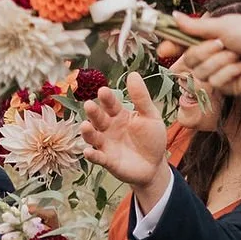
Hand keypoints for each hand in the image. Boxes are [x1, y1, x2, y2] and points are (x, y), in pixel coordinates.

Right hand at [80, 74, 171, 193]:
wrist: (155, 165)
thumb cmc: (151, 138)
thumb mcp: (150, 116)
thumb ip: (141, 98)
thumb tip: (133, 74)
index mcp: (119, 115)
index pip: (111, 104)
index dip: (107, 98)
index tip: (103, 90)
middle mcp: (108, 128)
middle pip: (98, 118)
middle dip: (93, 112)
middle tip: (89, 105)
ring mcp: (106, 144)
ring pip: (93, 136)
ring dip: (88, 132)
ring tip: (85, 126)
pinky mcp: (108, 161)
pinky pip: (98, 157)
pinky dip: (92, 155)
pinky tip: (88, 151)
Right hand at [164, 15, 240, 99]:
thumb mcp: (224, 26)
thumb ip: (196, 26)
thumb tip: (174, 17)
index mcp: (210, 37)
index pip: (183, 43)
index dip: (172, 46)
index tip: (164, 49)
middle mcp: (213, 54)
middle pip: (189, 59)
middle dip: (205, 51)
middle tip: (223, 45)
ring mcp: (219, 72)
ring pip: (201, 72)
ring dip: (221, 62)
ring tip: (239, 57)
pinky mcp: (226, 87)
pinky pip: (215, 82)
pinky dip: (230, 72)